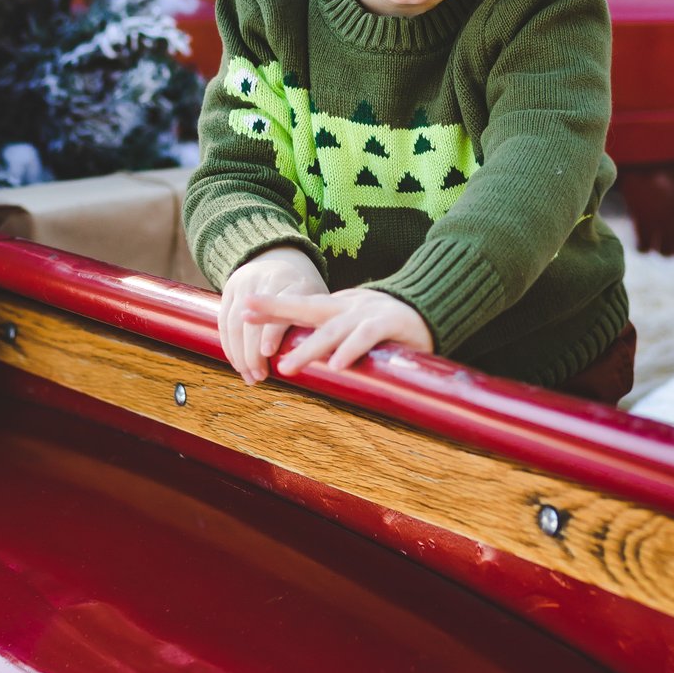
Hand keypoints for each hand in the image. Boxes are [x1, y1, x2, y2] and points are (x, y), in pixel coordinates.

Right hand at [219, 247, 327, 384]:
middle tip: (260, 376)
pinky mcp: (230, 290)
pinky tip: (238, 364)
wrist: (281, 261)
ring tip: (250, 376)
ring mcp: (245, 284)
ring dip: (240, 354)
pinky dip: (229, 346)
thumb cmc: (306, 292)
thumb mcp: (319, 302)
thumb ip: (321, 325)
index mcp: (295, 283)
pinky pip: (224, 321)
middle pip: (253, 319)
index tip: (268, 352)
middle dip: (252, 351)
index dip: (272, 330)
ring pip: (235, 322)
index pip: (280, 307)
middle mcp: (267, 280)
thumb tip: (328, 362)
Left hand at [237, 287, 433, 379]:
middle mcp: (347, 306)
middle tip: (249, 326)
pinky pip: (367, 337)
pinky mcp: (390, 324)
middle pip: (307, 308)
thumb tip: (295, 353)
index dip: (271, 306)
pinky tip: (337, 365)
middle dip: (277, 314)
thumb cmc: (387, 322)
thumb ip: (328, 332)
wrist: (431, 306)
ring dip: (309, 349)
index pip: (299, 304)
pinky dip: (351, 349)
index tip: (242, 309)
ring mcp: (367, 313)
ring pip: (333, 329)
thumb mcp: (353, 323)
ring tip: (288, 368)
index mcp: (337, 306)